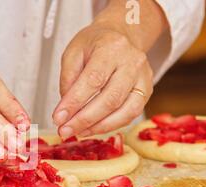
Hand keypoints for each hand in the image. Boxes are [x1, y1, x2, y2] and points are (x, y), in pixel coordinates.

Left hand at [53, 23, 153, 138]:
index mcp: (111, 48)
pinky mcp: (147, 91)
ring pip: (125, 111)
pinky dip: (110, 125)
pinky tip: (91, 129)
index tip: (58, 118)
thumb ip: (68, 79)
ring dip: (98, 127)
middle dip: (84, 120)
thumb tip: (66, 110)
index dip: (74, 102)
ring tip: (77, 133)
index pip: (93, 80)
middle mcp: (132, 62)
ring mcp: (143, 78)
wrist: (120, 35)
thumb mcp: (73, 52)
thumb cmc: (94, 44)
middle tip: (64, 131)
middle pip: (110, 99)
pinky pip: (131, 114)